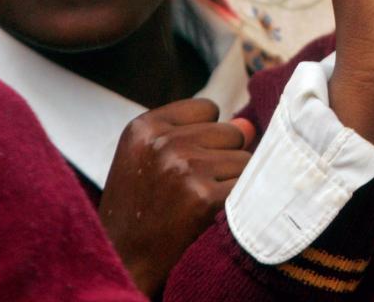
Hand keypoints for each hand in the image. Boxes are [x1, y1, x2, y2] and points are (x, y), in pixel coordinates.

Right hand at [98, 98, 253, 296]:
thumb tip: (248, 124)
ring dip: (231, 183)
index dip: (204, 137)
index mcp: (144, 128)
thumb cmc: (138, 212)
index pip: (208, 108)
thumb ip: (196, 135)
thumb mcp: (150, 161)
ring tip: (197, 206)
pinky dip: (241, 204)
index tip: (181, 164)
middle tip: (188, 190)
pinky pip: (251, 187)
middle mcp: (164, 143)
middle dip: (221, 159)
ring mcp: (185, 169)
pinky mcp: (206, 199)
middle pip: (232, 132)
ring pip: (246, 160)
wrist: (122, 265)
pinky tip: (211, 218)